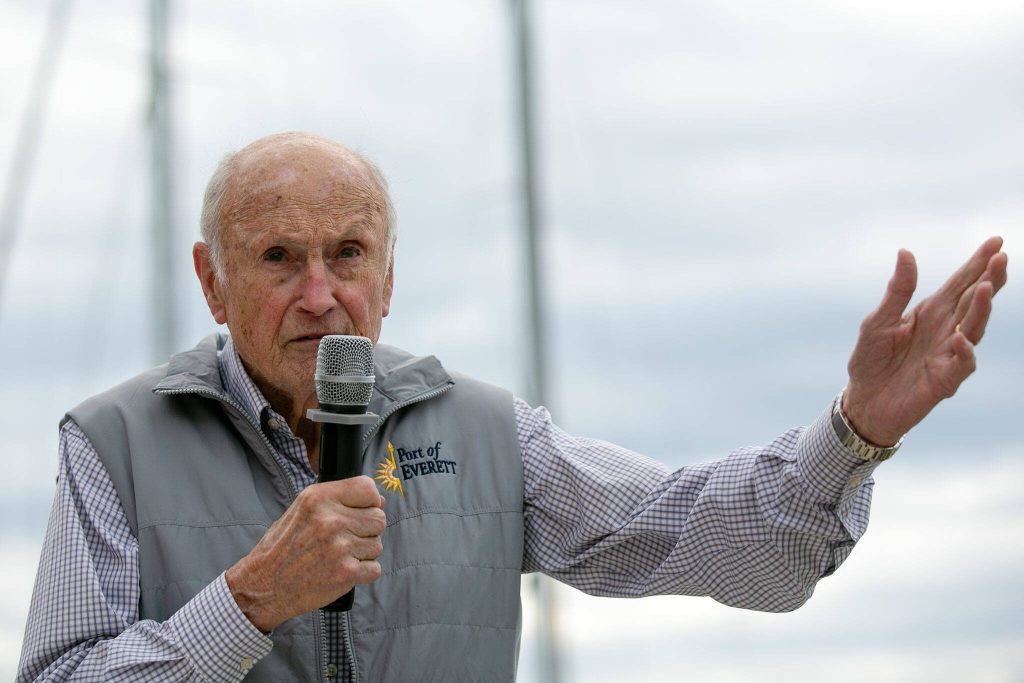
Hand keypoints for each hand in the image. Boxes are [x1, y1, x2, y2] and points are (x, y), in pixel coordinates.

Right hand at [225, 476, 386, 632]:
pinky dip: (363, 573)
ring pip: (377, 544)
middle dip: (367, 529)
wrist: (264, 586)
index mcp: (318, 498)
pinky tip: (342, 571)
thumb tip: (379, 500)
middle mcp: (331, 520)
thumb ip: (338, 500)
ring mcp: (340, 547)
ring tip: (338, 556)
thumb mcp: (301, 510)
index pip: (367, 489)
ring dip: (363, 552)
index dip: (369, 501)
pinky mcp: (346, 573)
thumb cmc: (282, 547)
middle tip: (346, 539)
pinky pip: (375, 569)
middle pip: (378, 518)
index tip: (360, 511)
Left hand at [843, 236, 1007, 445]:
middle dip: (990, 278)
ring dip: (981, 309)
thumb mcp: (877, 321)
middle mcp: (946, 329)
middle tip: (1001, 257)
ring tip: (986, 287)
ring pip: (974, 328)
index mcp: (931, 311)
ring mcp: (948, 353)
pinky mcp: (945, 379)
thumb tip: (906, 252)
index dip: (979, 263)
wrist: (863, 401)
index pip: (960, 283)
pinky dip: (963, 351)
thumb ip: (897, 291)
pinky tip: (960, 339)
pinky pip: (962, 363)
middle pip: (974, 300)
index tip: (997, 241)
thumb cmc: (871, 360)